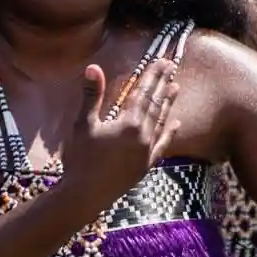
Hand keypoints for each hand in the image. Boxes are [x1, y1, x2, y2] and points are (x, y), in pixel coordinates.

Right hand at [61, 59, 179, 217]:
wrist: (85, 195)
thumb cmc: (80, 159)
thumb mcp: (83, 125)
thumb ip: (91, 96)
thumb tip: (93, 67)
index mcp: (129, 123)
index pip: (144, 93)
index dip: (153, 75)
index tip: (162, 61)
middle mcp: (144, 135)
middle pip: (155, 104)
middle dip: (162, 84)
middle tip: (171, 66)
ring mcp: (147, 151)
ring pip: (161, 122)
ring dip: (168, 103)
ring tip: (176, 87)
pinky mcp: (146, 165)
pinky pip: (162, 145)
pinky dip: (170, 133)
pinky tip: (176, 124)